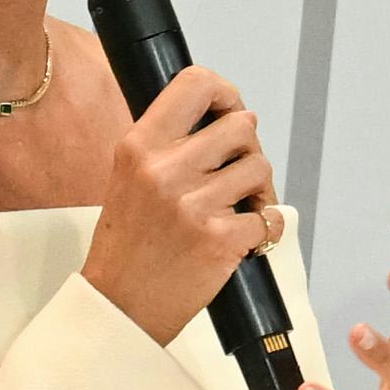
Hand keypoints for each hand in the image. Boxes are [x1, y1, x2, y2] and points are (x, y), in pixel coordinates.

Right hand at [79, 66, 286, 344]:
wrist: (121, 305)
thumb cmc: (128, 245)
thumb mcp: (129, 177)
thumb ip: (168, 144)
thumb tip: (227, 117)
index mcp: (139, 147)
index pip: (195, 84)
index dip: (226, 93)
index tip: (231, 110)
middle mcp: (165, 170)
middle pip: (242, 126)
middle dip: (249, 148)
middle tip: (238, 169)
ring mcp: (194, 205)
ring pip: (260, 168)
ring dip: (259, 188)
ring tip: (239, 206)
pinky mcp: (220, 239)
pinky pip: (269, 217)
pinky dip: (265, 227)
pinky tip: (243, 235)